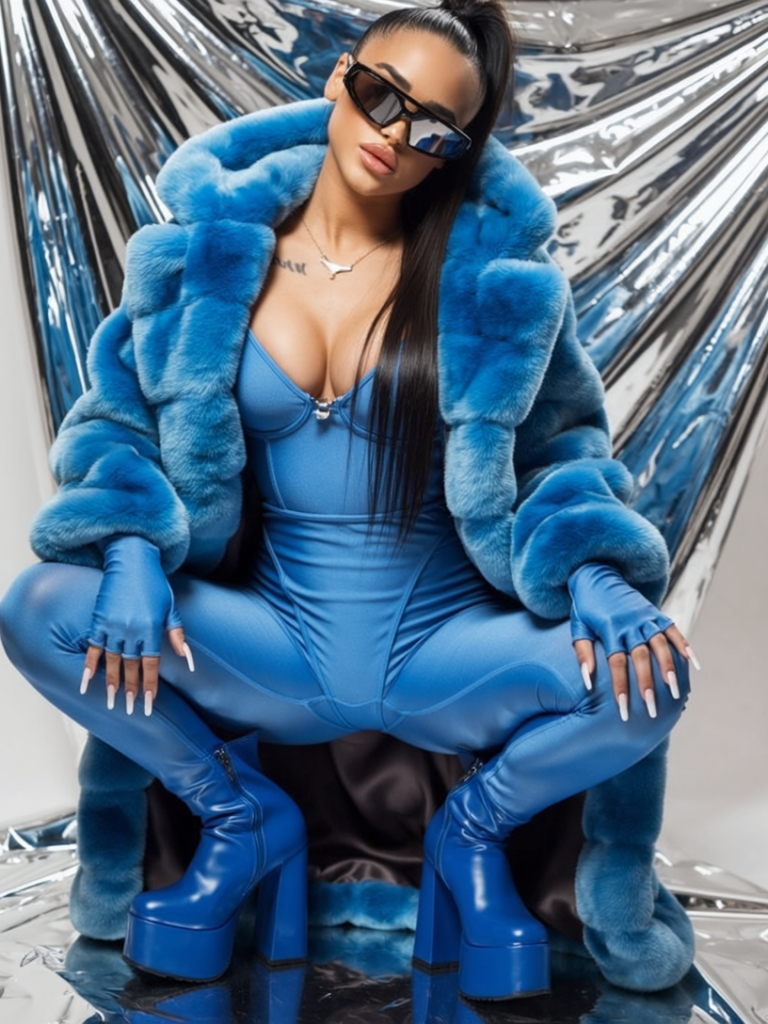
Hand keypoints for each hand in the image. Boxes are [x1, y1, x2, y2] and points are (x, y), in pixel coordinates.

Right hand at [80, 535, 193, 714]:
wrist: (131, 558)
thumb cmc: (154, 583)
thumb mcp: (170, 607)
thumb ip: (177, 634)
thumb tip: (188, 659)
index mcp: (151, 628)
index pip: (150, 664)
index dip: (149, 685)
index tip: (148, 703)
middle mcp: (131, 630)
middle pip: (131, 666)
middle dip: (130, 689)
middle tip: (129, 708)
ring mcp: (112, 626)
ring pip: (112, 661)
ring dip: (111, 683)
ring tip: (111, 702)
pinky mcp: (98, 620)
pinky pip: (92, 648)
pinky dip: (89, 666)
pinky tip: (86, 682)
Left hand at [568, 563, 697, 719]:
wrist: (598, 574)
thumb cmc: (585, 607)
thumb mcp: (578, 627)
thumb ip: (582, 654)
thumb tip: (587, 682)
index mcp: (610, 630)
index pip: (617, 663)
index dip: (621, 687)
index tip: (624, 710)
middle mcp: (631, 625)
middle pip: (641, 658)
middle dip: (647, 684)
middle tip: (652, 709)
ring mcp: (646, 619)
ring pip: (661, 646)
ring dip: (669, 669)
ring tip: (675, 693)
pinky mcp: (657, 614)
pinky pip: (674, 631)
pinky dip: (685, 647)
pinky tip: (694, 665)